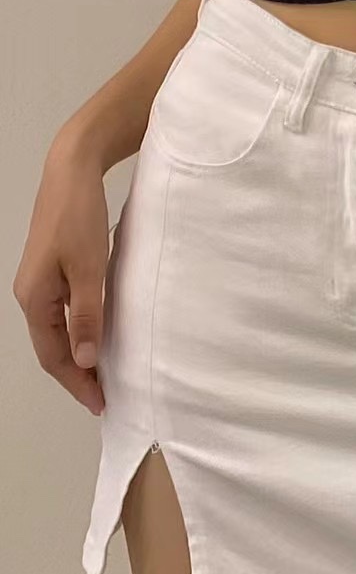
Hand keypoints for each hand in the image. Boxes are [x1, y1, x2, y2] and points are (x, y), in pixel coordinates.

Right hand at [12, 134, 110, 416]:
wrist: (72, 170)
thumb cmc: (78, 216)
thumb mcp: (88, 268)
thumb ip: (87, 314)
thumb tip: (84, 360)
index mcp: (35, 298)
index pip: (54, 356)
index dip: (76, 382)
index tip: (100, 403)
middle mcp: (32, 294)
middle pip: (53, 347)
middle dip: (76, 374)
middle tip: (105, 395)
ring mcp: (42, 281)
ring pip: (59, 329)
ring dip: (79, 352)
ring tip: (105, 372)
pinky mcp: (55, 267)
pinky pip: (65, 310)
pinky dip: (81, 328)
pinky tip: (100, 332)